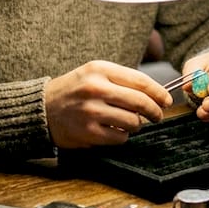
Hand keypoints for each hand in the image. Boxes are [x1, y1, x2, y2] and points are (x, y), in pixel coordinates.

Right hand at [44, 60, 172, 148]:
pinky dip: (123, 136)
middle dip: (155, 111)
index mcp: (99, 69)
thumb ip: (122, 80)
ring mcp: (91, 111)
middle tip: (158, 116)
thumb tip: (156, 93)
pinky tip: (115, 130)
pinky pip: (120, 138)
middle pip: (140, 102)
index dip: (159, 92)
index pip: (140, 81)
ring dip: (137, 125)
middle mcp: (96, 88)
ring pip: (133, 122)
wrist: (42, 109)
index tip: (166, 100)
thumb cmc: (73, 90)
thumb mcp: (94, 73)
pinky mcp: (88, 132)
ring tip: (130, 123)